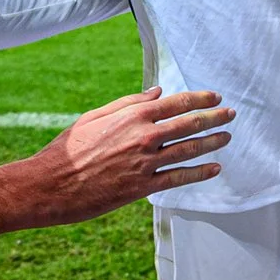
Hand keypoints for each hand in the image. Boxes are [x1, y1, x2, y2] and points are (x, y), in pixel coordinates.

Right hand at [0, 87, 232, 239]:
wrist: (48, 185)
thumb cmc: (67, 149)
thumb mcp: (94, 117)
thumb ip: (128, 103)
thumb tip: (157, 92)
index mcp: (132, 116)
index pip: (177, 103)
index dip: (200, 98)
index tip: (216, 97)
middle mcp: (144, 137)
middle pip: (190, 124)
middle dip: (214, 118)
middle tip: (231, 114)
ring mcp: (145, 163)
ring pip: (189, 150)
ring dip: (212, 143)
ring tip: (227, 138)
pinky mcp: (142, 187)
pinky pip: (178, 178)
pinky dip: (199, 173)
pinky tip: (214, 169)